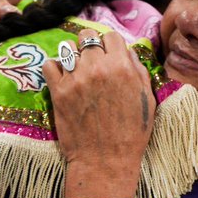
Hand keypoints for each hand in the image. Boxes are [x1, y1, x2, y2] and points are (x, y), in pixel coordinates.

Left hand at [42, 30, 154, 197]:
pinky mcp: (58, 92)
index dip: (110, 46)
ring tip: (76, 70)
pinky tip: (62, 78)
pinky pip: (49, 65)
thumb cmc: (131, 134)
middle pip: (86, 36)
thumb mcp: (148, 100)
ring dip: (72, 56)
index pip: (111, 36)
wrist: (105, 161)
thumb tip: (128, 52)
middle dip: (90, 46)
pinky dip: (55, 68)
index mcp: (121, 67)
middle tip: (92, 62)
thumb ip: (139, 71)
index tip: (109, 56)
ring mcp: (75, 78)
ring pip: (67, 47)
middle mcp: (97, 68)